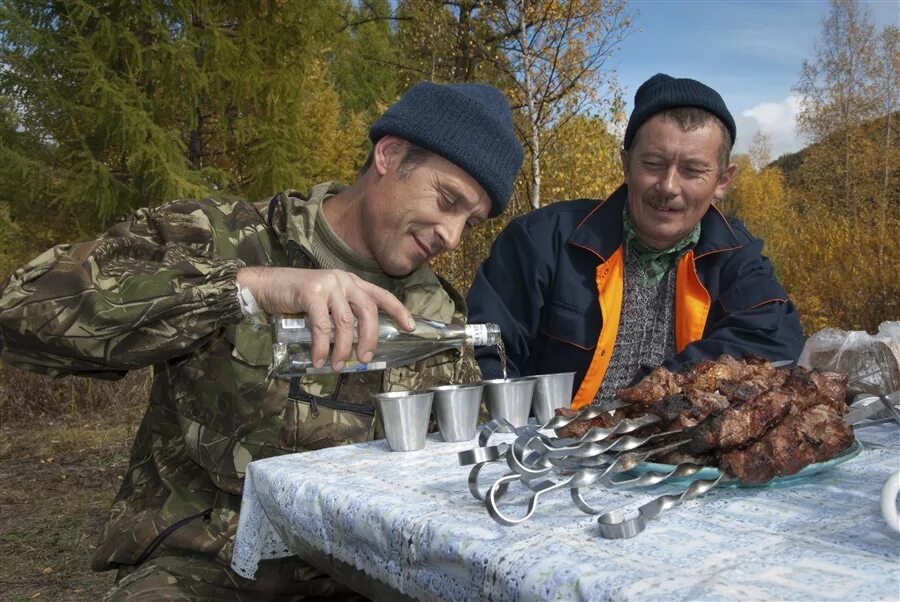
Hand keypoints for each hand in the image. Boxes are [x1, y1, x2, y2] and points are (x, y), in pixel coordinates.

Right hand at [237, 267, 413, 370]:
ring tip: (337, 365)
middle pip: (368, 311)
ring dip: (343, 348)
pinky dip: (321, 347)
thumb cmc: (296, 297)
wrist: (265, 285)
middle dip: (369, 339)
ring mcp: (328, 285)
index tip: (411, 327)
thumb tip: (355, 344)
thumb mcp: (326, 301)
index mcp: (351, 282)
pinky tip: (319, 359)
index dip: (398, 311)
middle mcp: (344, 280)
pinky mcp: (311, 292)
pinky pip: (322, 326)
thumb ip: (341, 313)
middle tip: (364, 359)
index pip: (381, 295)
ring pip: (345, 322)